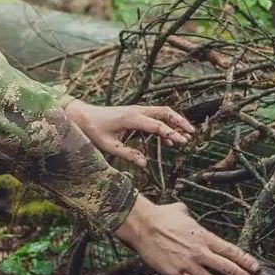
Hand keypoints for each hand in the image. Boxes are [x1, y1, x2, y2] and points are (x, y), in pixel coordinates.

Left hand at [65, 100, 194, 168]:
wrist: (82, 116)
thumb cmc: (93, 130)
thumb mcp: (109, 146)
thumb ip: (128, 155)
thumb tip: (145, 164)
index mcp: (131, 118)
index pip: (157, 125)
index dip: (171, 133)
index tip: (182, 141)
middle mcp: (137, 110)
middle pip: (165, 112)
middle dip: (180, 122)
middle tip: (192, 133)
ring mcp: (137, 110)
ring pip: (162, 112)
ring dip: (175, 122)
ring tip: (186, 136)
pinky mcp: (135, 113)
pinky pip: (155, 117)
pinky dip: (164, 126)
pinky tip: (168, 141)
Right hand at [115, 195, 258, 274]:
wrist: (143, 225)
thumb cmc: (161, 216)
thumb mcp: (180, 211)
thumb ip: (188, 216)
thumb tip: (185, 213)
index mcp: (204, 237)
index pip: (230, 251)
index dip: (245, 260)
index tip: (255, 266)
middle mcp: (199, 252)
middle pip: (226, 267)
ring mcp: (187, 264)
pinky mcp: (174, 273)